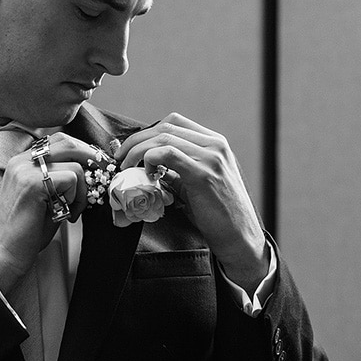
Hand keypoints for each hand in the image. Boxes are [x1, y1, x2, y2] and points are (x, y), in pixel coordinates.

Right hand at [0, 133, 95, 293]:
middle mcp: (21, 161)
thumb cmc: (24, 233)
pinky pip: (72, 179)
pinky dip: (77, 198)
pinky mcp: (32, 182)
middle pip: (68, 143)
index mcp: (21, 162)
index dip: (81, 154)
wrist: (4, 255)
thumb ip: (61, 181)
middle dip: (90, 161)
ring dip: (83, 191)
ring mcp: (25, 169)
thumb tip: (89, 173)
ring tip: (72, 210)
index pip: (59, 142)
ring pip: (75, 164)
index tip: (93, 170)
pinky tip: (66, 214)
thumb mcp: (45, 199)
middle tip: (97, 182)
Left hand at [116, 113, 269, 291]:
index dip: (147, 132)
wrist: (239, 238)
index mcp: (214, 143)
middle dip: (136, 140)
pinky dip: (150, 159)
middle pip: (166, 126)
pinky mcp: (203, 174)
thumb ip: (175, 169)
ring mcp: (211, 158)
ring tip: (128, 167)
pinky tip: (147, 174)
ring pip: (163, 138)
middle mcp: (215, 145)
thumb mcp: (195, 184)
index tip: (131, 149)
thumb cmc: (216, 215)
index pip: (174, 122)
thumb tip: (144, 163)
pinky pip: (168, 154)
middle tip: (121, 157)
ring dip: (138, 150)